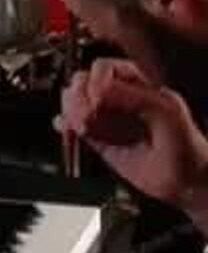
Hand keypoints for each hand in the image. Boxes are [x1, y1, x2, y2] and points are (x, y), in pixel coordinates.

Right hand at [59, 58, 207, 212]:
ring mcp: (109, 120)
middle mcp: (120, 100)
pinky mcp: (100, 140)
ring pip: (75, 102)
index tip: (97, 96)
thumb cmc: (187, 148)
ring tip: (81, 125)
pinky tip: (66, 128)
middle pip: (84, 81)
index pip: (106, 68)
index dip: (97, 78)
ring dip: (70, 109)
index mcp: (139, 86)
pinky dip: (65, 124)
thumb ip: (135, 98)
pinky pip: (74, 126)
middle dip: (79, 94)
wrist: (187, 184)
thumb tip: (98, 89)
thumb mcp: (168, 114)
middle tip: (86, 113)